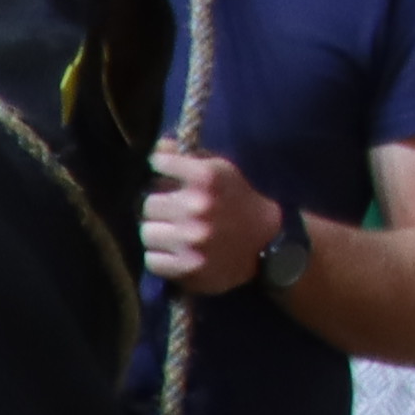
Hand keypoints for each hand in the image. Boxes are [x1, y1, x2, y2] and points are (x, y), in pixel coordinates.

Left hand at [142, 141, 292, 297]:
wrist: (269, 245)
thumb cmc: (240, 202)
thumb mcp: (222, 171)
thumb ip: (187, 157)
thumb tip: (157, 146)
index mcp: (206, 177)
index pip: (158, 163)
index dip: (159, 169)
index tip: (163, 175)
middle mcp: (197, 207)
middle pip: (148, 203)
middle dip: (158, 207)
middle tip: (171, 213)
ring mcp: (192, 239)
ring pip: (146, 232)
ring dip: (157, 233)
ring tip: (173, 234)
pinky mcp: (188, 267)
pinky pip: (152, 259)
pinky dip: (160, 258)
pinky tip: (175, 253)